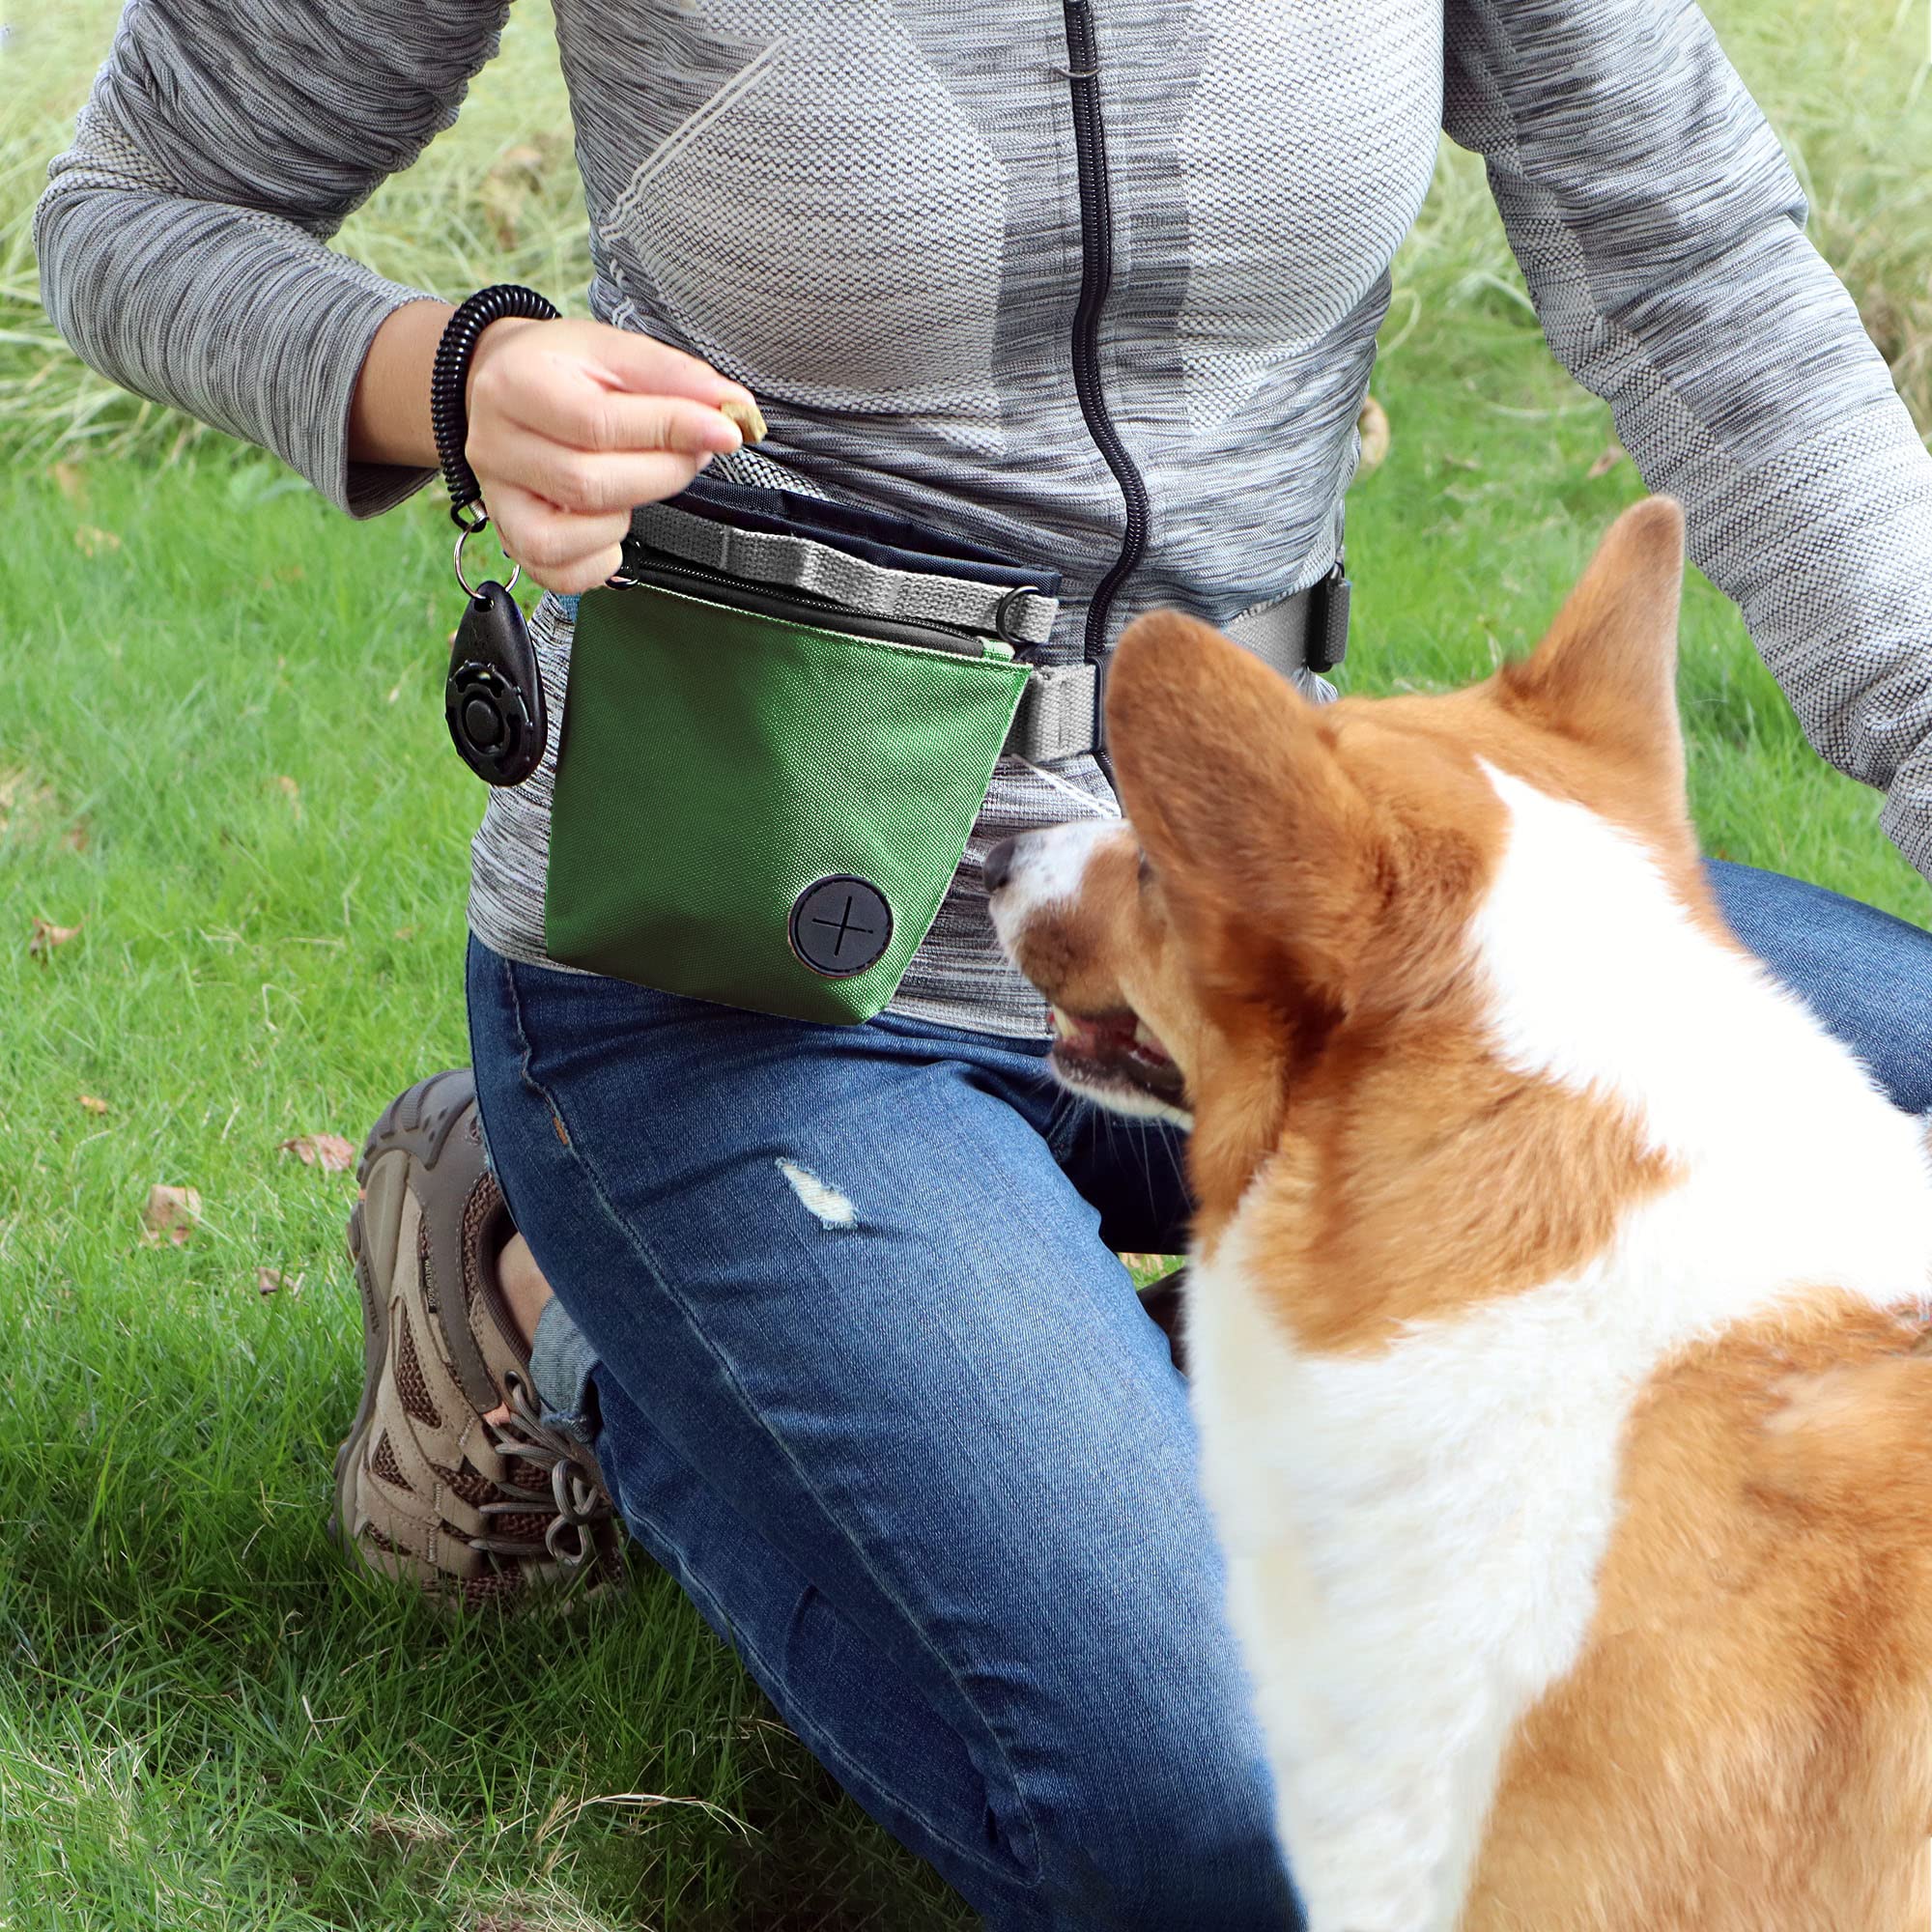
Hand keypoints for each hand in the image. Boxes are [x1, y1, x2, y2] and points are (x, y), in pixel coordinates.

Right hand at [463, 317, 753, 594]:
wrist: (502, 384)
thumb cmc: (561, 369)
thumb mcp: (613, 350)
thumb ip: (674, 377)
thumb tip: (732, 409)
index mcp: (516, 385)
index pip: (597, 423)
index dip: (671, 431)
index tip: (723, 430)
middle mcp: (495, 445)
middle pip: (588, 483)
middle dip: (661, 473)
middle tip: (690, 453)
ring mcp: (500, 499)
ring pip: (572, 536)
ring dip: (628, 516)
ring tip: (639, 481)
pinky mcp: (512, 538)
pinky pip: (562, 573)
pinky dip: (602, 559)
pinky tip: (613, 524)